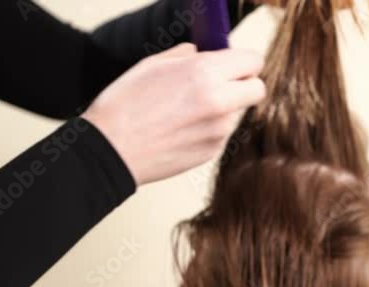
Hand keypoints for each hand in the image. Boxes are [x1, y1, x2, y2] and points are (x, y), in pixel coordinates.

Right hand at [83, 43, 264, 185]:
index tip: (235, 64)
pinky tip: (184, 128)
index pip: (253, 61)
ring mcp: (218, 131)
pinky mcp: (212, 152)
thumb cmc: (123, 105)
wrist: (110, 150)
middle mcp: (219, 102)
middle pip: (258, 89)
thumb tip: (203, 53)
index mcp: (204, 73)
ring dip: (226, 107)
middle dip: (245, 84)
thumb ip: (186, 56)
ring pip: (240, 112)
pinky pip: (223, 133)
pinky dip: (212, 128)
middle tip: (224, 84)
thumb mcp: (152, 65)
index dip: (244, 61)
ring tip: (191, 109)